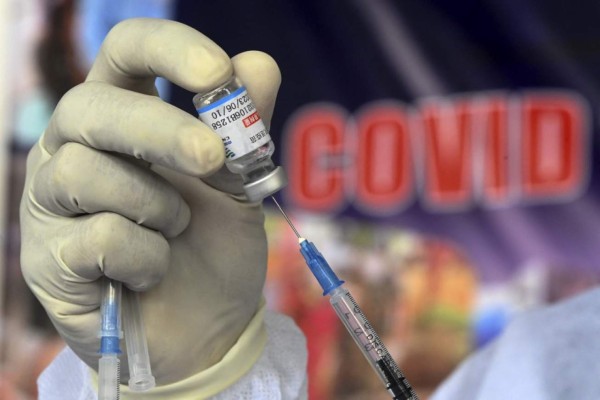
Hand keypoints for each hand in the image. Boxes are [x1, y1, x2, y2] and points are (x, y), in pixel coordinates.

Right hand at [20, 18, 280, 391]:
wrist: (205, 327)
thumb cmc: (214, 246)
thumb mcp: (239, 183)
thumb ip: (245, 126)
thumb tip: (258, 63)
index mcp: (123, 116)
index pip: (124, 51)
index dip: (166, 48)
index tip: (217, 72)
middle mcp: (74, 147)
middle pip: (90, 107)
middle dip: (160, 131)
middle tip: (212, 158)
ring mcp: (50, 202)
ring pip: (83, 172)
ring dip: (155, 206)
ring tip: (176, 231)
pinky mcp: (46, 257)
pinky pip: (94, 237)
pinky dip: (143, 256)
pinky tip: (152, 271)